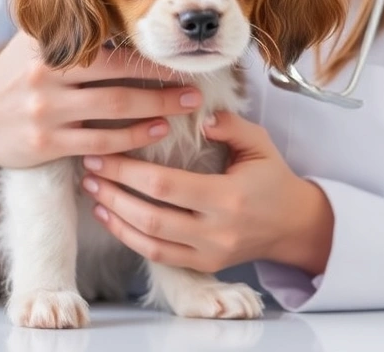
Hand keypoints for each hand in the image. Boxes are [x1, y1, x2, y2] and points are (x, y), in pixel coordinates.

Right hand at [0, 31, 202, 169]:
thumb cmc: (11, 79)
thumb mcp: (29, 44)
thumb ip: (65, 28)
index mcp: (44, 45)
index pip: (104, 39)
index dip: (144, 42)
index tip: (175, 44)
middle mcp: (44, 74)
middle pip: (117, 73)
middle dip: (162, 77)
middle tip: (196, 78)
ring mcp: (45, 109)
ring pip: (114, 107)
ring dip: (157, 106)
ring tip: (188, 105)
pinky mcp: (46, 142)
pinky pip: (100, 141)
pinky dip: (132, 137)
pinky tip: (157, 131)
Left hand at [81, 111, 334, 275]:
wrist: (295, 226)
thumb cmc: (273, 178)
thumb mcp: (259, 144)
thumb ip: (230, 125)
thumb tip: (198, 116)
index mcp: (229, 197)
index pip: (166, 185)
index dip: (127, 171)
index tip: (101, 153)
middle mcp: (217, 231)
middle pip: (151, 216)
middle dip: (113, 192)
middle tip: (88, 169)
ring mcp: (209, 253)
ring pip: (149, 241)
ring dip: (114, 216)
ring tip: (92, 190)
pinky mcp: (204, 265)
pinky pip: (158, 256)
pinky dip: (128, 237)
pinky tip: (109, 216)